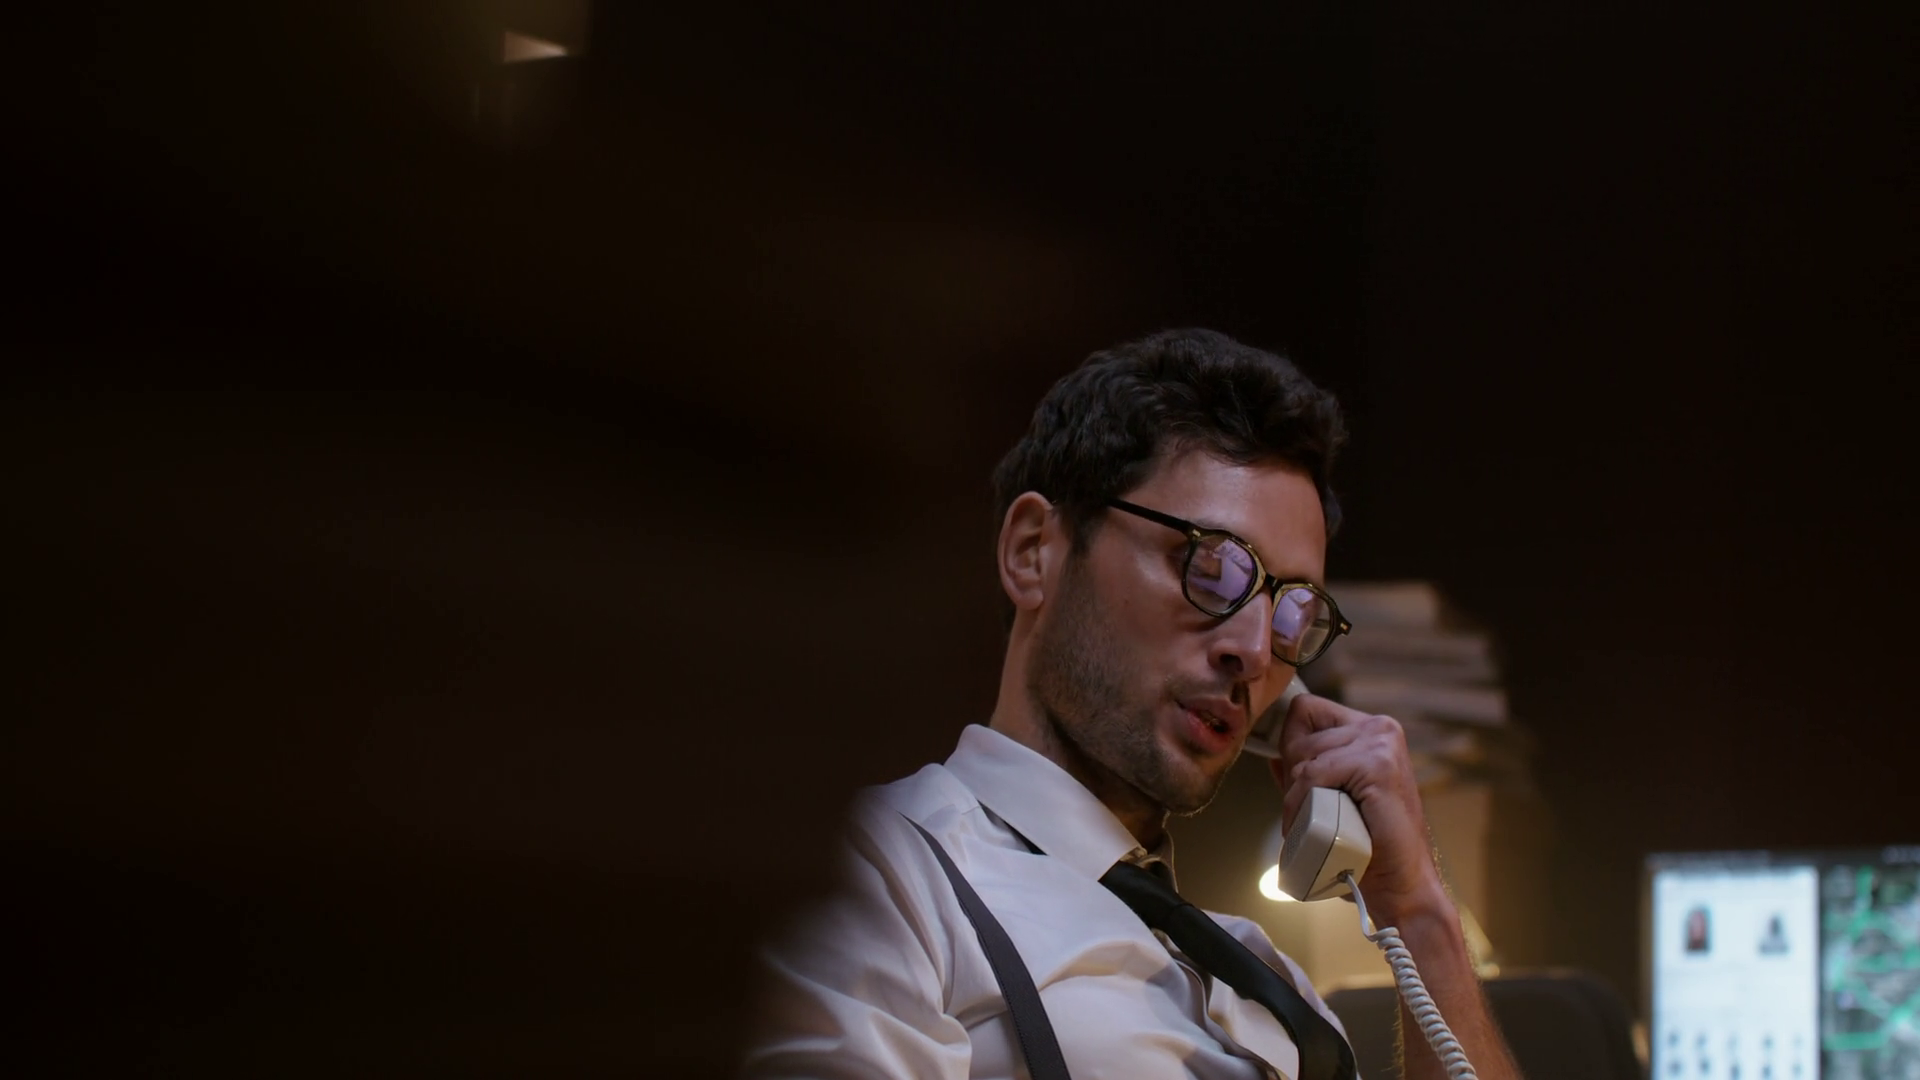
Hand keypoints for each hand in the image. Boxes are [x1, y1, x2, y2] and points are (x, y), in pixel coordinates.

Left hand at [1270, 691, 1446, 921]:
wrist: (1400, 883)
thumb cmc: (1368, 846)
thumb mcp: (1333, 801)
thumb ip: (1309, 776)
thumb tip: (1274, 758)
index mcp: (1371, 730)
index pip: (1306, 710)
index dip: (1291, 743)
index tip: (1296, 782)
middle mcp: (1379, 728)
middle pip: (1299, 731)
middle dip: (1293, 775)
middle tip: (1304, 811)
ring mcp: (1380, 742)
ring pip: (1303, 754)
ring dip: (1295, 794)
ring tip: (1308, 823)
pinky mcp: (1377, 764)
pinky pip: (1313, 775)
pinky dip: (1300, 803)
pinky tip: (1308, 826)